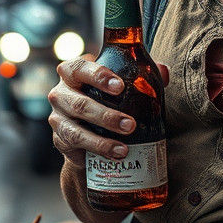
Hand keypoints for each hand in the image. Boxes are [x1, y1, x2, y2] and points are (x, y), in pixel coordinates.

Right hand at [48, 56, 169, 167]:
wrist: (88, 129)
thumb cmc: (107, 97)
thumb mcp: (122, 82)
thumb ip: (142, 73)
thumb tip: (164, 71)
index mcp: (73, 72)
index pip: (79, 68)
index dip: (98, 76)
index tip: (120, 86)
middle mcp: (60, 93)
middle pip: (79, 103)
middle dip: (106, 115)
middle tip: (131, 124)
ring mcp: (57, 117)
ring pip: (76, 129)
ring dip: (101, 139)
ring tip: (124, 147)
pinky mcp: (60, 139)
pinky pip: (76, 146)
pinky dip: (97, 150)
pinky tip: (115, 154)